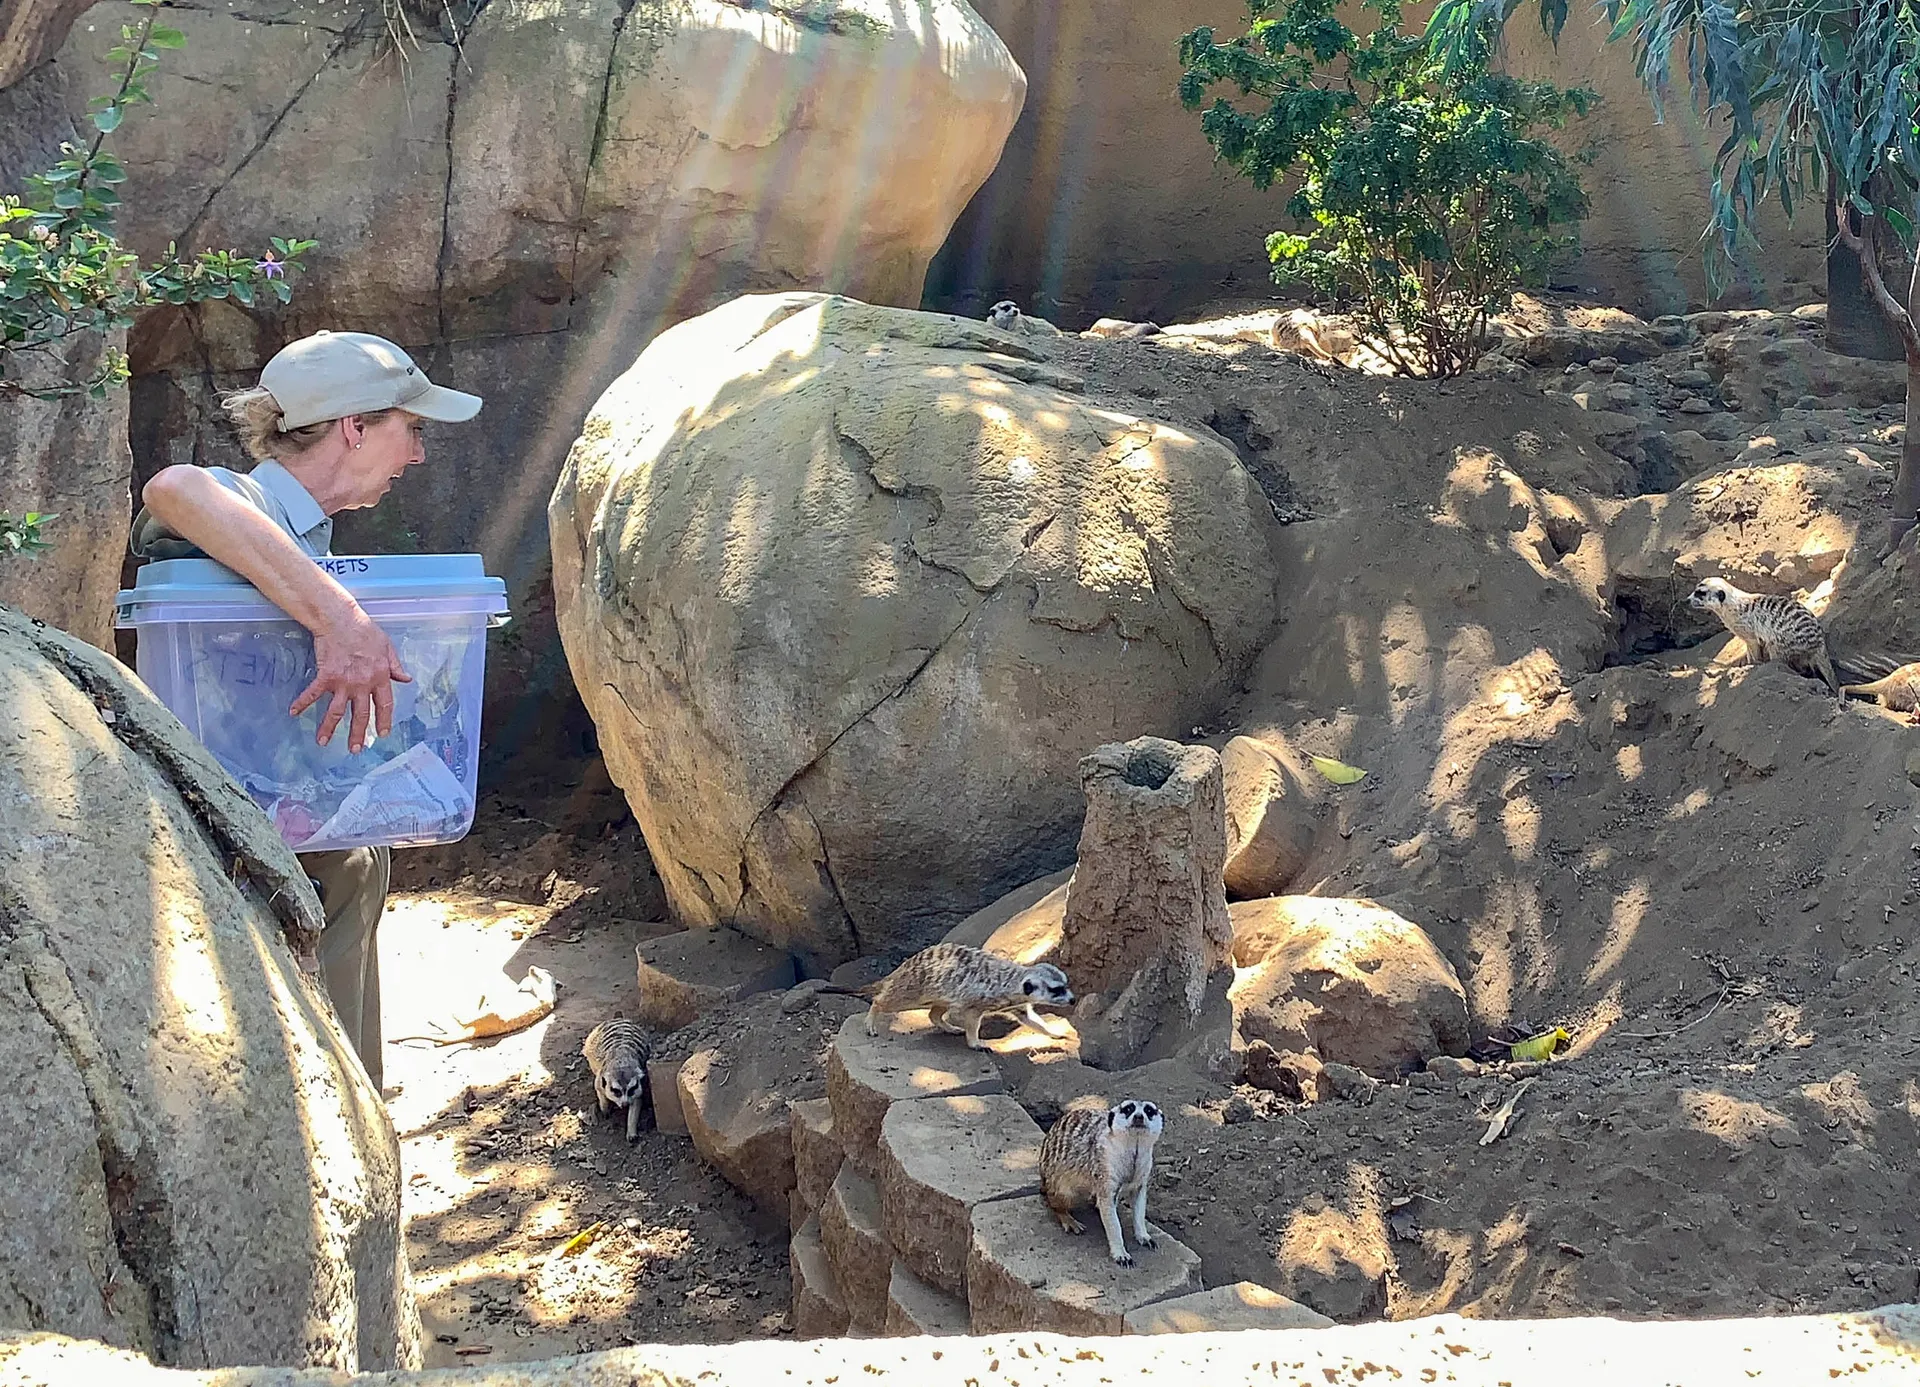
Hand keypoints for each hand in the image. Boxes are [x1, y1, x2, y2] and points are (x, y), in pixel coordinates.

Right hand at [290, 604, 412, 753]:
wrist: (341, 620)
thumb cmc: (365, 631)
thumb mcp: (388, 647)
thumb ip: (395, 666)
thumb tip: (406, 680)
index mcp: (381, 677)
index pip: (385, 705)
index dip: (383, 720)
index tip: (381, 734)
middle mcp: (363, 684)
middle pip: (361, 715)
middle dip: (358, 734)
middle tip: (355, 750)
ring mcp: (343, 682)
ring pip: (336, 711)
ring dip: (329, 728)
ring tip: (323, 743)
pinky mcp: (326, 676)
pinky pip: (313, 693)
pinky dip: (302, 703)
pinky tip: (293, 712)